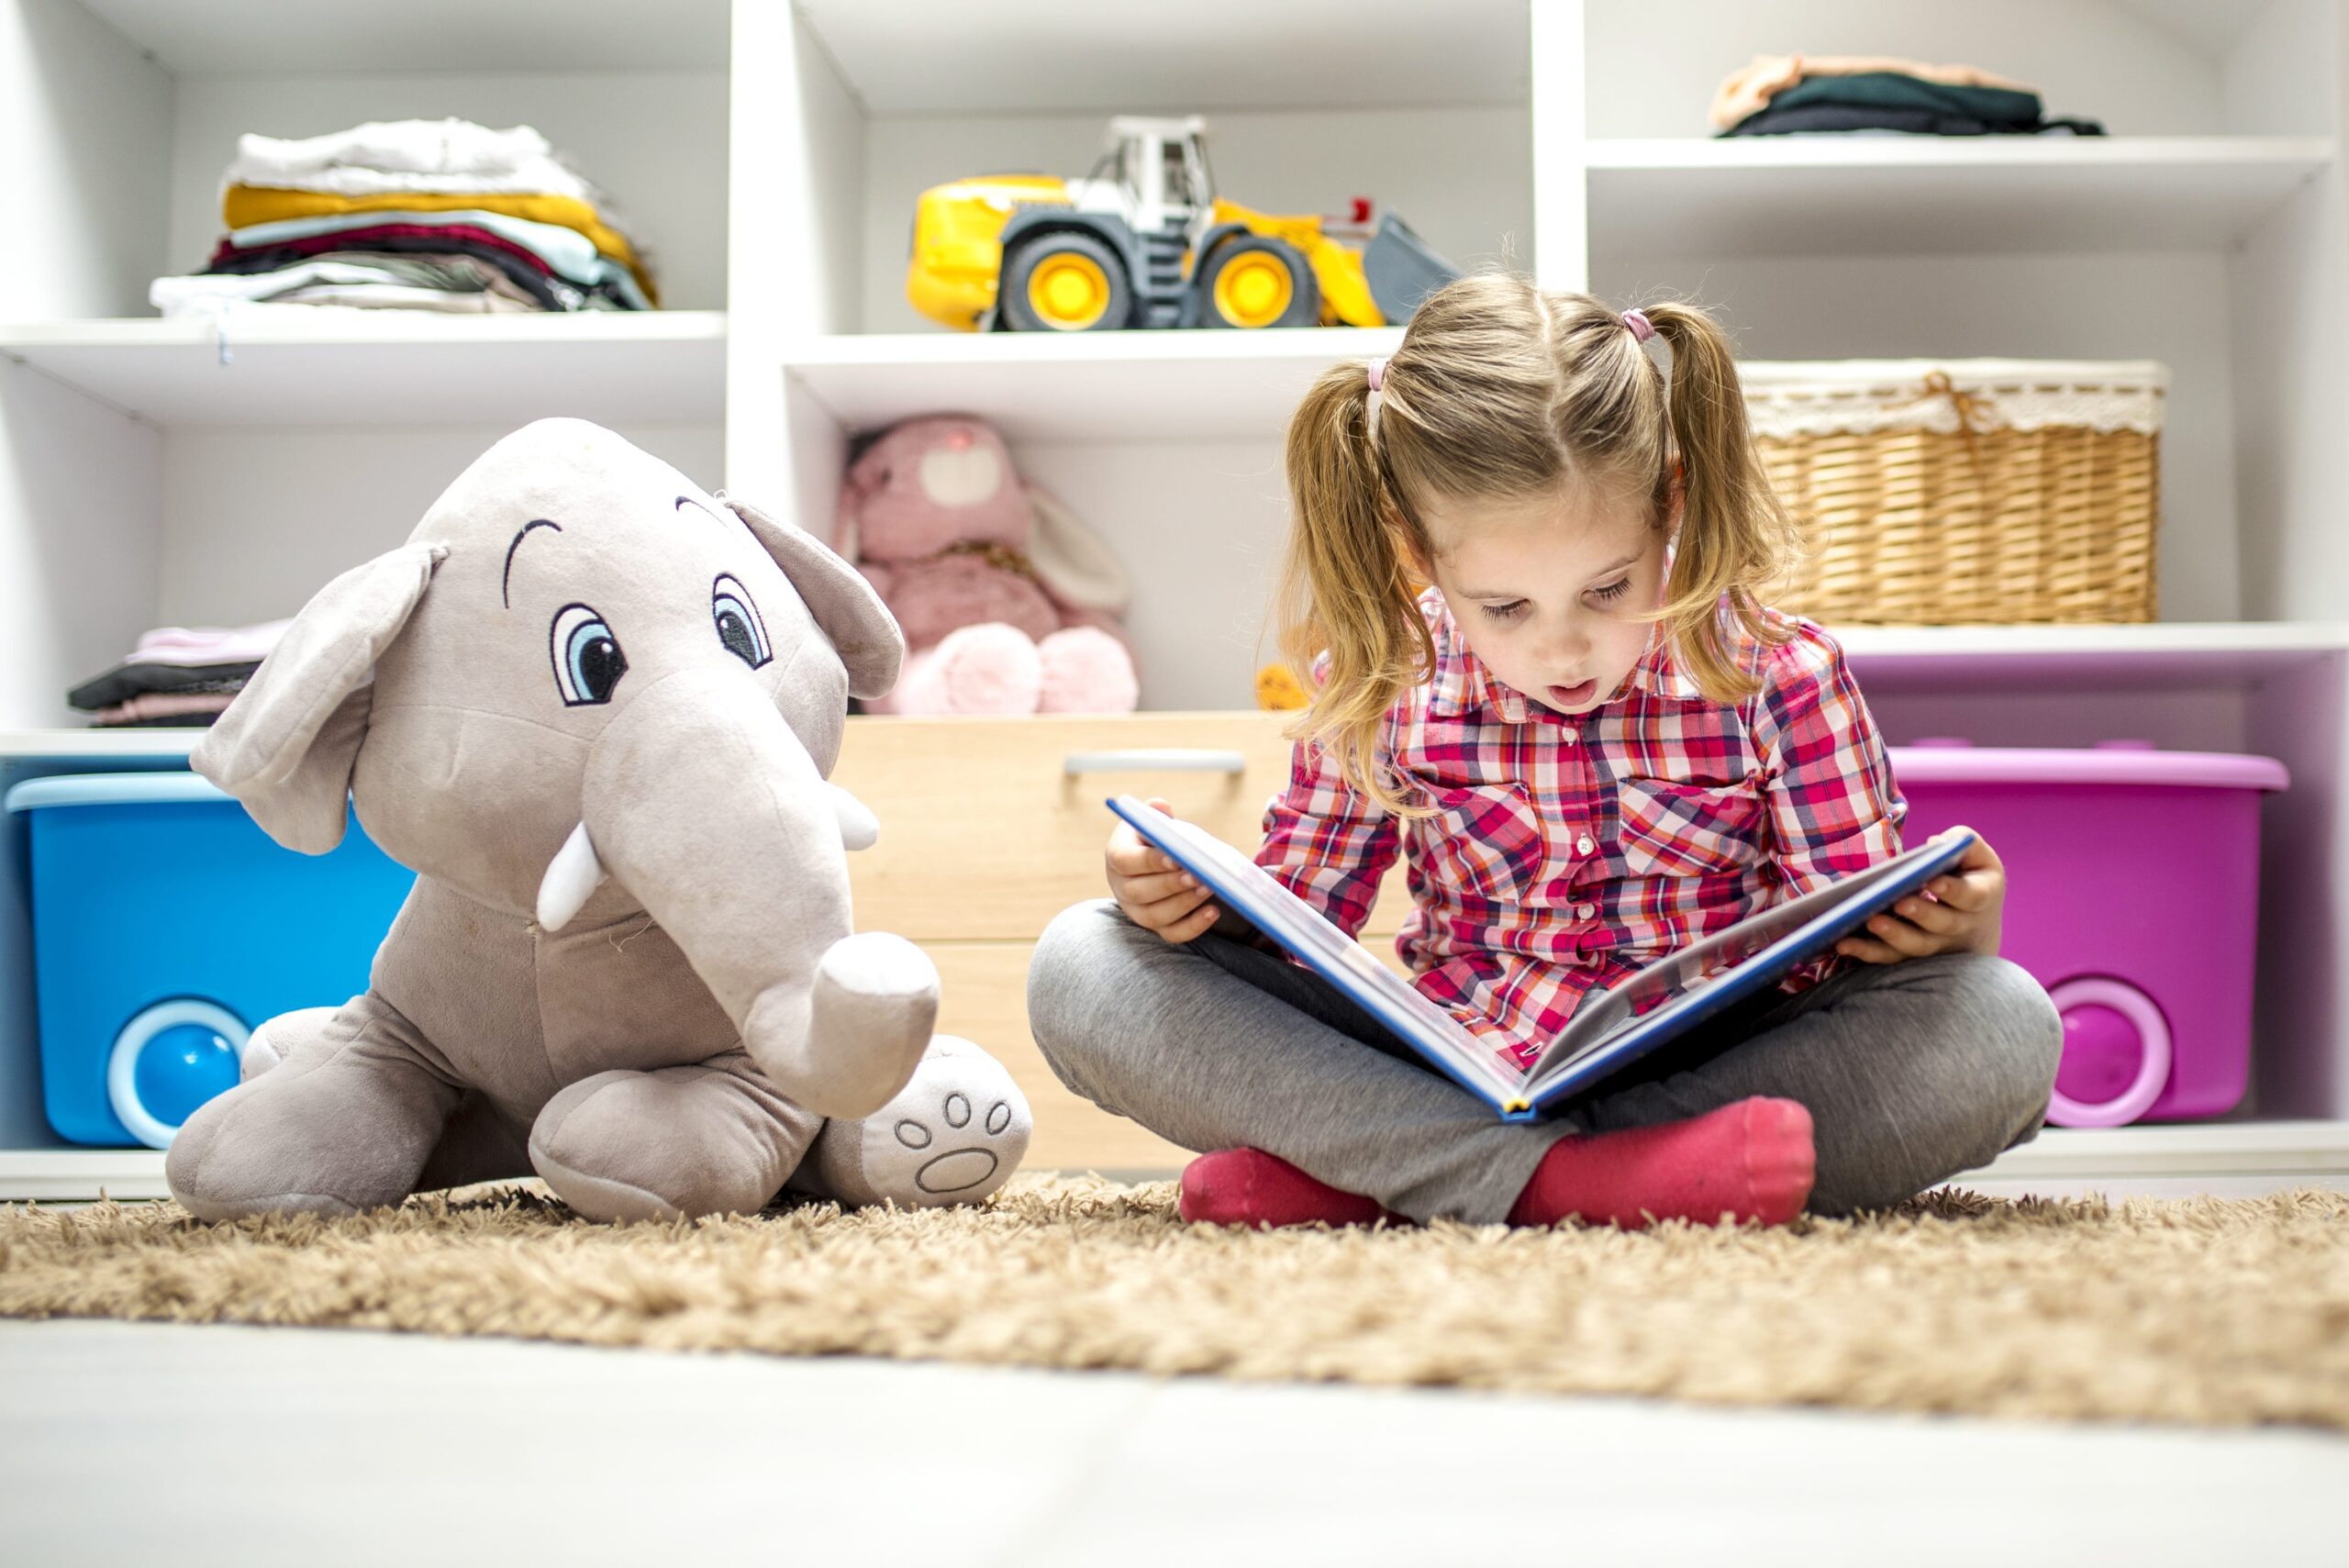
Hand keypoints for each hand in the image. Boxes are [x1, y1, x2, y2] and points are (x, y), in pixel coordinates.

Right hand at [1105, 796, 1221, 943]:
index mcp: (1117, 855)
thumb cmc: (1159, 840)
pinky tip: (1214, 911)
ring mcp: (1136, 911)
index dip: (1150, 861)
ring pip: (1154, 916)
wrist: (1163, 862)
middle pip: (1139, 892)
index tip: (1175, 858)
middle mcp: (1121, 887)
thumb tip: (1160, 806)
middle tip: (1197, 876)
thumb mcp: (1155, 823)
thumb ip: (1156, 814)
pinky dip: (1194, 926)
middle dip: (1170, 885)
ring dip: (1184, 904)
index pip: (1126, 861)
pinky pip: (1172, 934)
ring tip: (1209, 888)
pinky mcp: (1156, 927)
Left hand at [1835, 828, 2005, 964]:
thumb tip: (1936, 844)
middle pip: (1943, 924)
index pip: (1971, 896)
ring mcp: (1937, 946)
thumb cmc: (1968, 876)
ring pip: (1916, 947)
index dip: (1954, 890)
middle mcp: (1963, 926)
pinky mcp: (1912, 956)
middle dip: (1921, 913)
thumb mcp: (1975, 855)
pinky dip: (1867, 953)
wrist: (1975, 923)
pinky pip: (1890, 958)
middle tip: (1899, 902)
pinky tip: (1844, 943)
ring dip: (1892, 936)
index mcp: (1982, 896)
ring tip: (1870, 921)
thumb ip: (1962, 842)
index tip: (1934, 881)